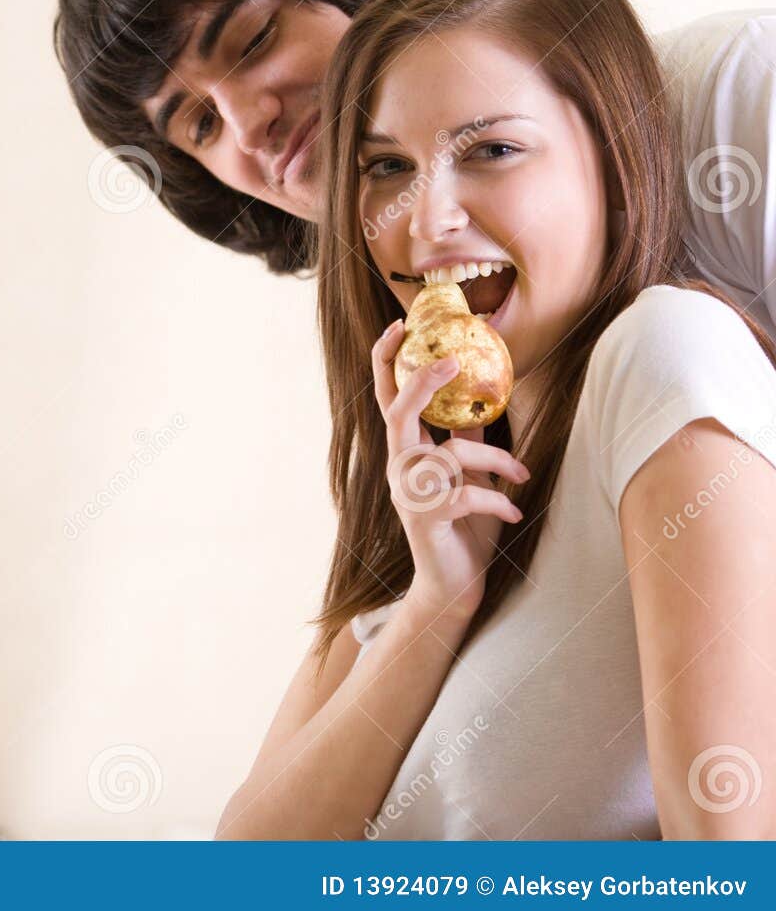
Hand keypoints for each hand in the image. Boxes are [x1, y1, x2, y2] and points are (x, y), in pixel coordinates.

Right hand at [371, 319, 529, 622]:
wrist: (455, 584)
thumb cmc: (464, 526)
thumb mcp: (470, 475)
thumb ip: (466, 441)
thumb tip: (478, 405)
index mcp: (408, 450)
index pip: (387, 397)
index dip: (387, 361)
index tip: (398, 326)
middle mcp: (400, 467)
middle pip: (399, 412)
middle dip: (422, 382)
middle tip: (451, 359)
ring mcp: (408, 494)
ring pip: (451, 454)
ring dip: (497, 462)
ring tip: (524, 475)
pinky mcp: (425, 520)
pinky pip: (465, 495)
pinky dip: (496, 502)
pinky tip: (514, 513)